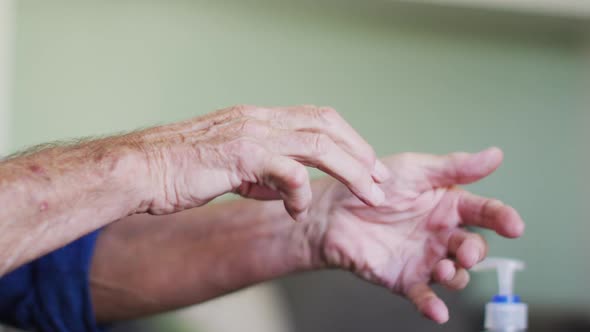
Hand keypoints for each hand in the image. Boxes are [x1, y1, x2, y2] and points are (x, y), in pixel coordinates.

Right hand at [132, 105, 389, 218]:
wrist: (138, 169)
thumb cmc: (176, 170)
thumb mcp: (227, 168)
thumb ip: (259, 175)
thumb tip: (285, 190)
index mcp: (257, 119)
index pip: (315, 117)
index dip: (346, 137)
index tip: (365, 160)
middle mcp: (259, 120)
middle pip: (326, 125)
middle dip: (359, 152)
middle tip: (380, 177)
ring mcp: (251, 134)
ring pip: (319, 144)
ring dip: (351, 170)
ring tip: (370, 193)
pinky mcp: (241, 155)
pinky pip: (288, 172)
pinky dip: (301, 192)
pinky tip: (298, 209)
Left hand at [308, 148, 523, 322]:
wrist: (332, 211)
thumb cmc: (372, 186)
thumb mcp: (415, 169)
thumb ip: (455, 167)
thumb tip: (495, 155)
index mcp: (448, 205)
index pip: (485, 213)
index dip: (502, 218)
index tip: (513, 225)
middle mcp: (441, 234)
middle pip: (473, 248)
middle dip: (475, 252)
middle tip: (465, 251)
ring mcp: (425, 258)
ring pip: (454, 275)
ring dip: (455, 277)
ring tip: (443, 269)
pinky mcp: (404, 278)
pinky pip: (423, 296)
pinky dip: (432, 306)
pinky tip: (436, 310)